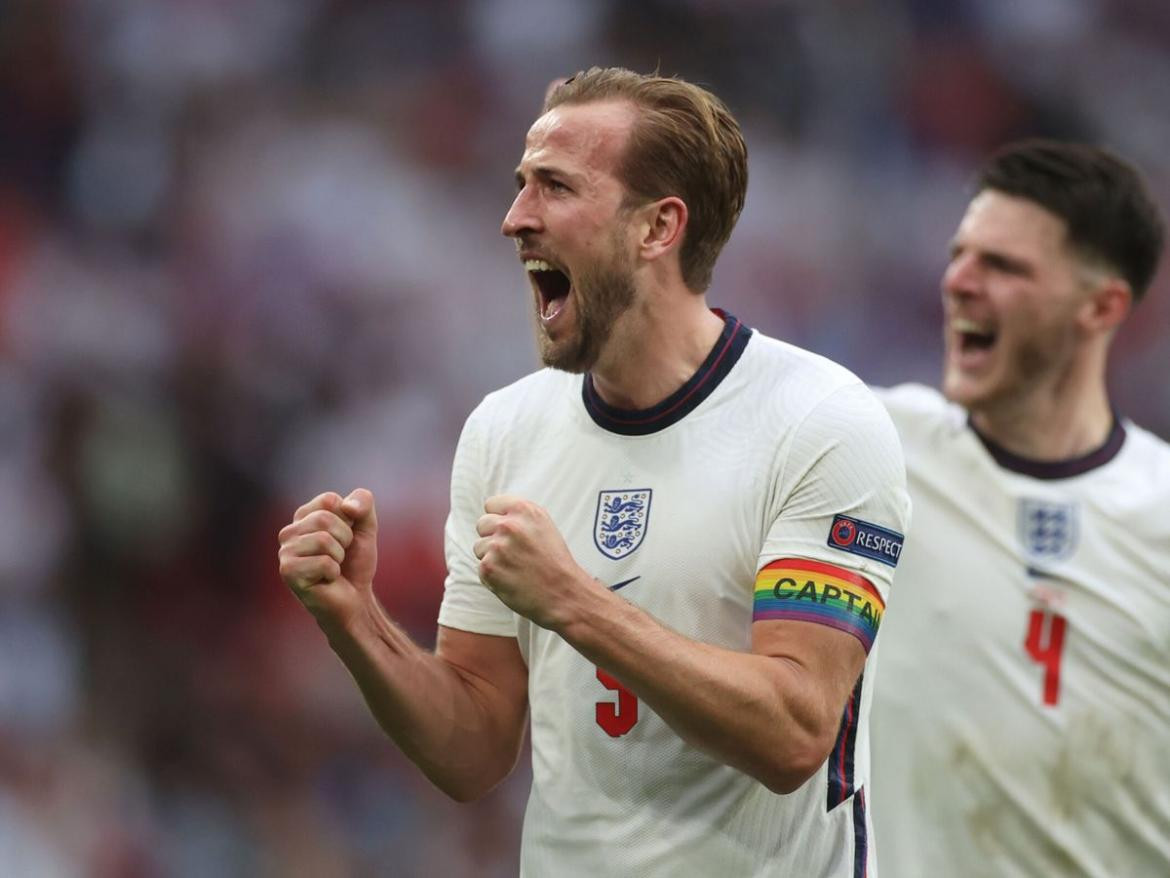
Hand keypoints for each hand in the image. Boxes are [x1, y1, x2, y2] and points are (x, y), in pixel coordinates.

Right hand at [278, 489, 377, 623]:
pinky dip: (333, 572)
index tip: (346, 537)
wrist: (355, 599)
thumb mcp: (366, 526)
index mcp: (304, 516)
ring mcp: (285, 553)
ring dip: (338, 557)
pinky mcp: (288, 572)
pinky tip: (326, 580)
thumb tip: (347, 506)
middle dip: (345, 539)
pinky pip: (324, 562)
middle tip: (340, 556)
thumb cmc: (355, 563)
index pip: (329, 500)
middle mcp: (289, 532)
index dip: (348, 519)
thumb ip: (363, 502)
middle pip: (324, 519)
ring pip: (323, 540)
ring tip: (332, 568)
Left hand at [474, 495, 589, 628]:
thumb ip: (519, 517)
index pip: (491, 504)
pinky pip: (481, 568)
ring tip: (515, 567)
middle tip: (512, 553)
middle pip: (482, 524)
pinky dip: (492, 576)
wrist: (564, 593)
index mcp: (524, 510)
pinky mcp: (489, 567)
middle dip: (492, 537)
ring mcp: (497, 546)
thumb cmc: (555, 562)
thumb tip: (495, 514)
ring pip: (479, 547)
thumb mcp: (543, 526)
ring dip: (492, 557)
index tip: (507, 531)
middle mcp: (509, 525)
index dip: (498, 518)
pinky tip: (511, 579)